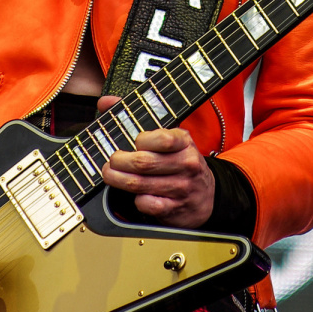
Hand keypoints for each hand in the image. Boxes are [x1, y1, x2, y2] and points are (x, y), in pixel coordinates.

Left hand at [96, 94, 214, 227]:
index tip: (134, 142)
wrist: (207, 196)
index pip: (162, 138)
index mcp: (184, 142)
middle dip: (119, 162)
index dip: (141, 141)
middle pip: (143, 163)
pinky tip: (134, 194)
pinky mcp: (174, 209)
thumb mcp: (169, 138)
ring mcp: (181, 188)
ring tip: (110, 174)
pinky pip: (146, 204)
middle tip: (111, 161)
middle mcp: (186, 164)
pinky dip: (136, 200)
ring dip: (118, 179)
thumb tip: (106, 102)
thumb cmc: (180, 162)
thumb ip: (136, 117)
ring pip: (140, 184)